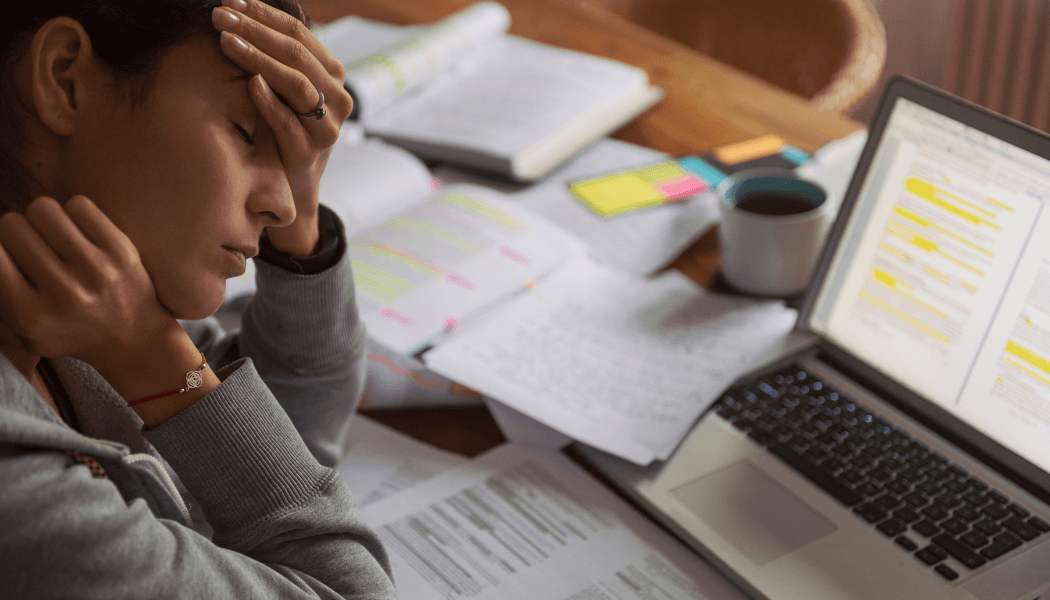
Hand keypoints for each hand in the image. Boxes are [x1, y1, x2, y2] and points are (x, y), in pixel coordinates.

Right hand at [0, 196, 178, 371]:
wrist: (134, 336)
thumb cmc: (67, 331)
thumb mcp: (20, 333)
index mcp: (31, 315)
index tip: (7, 253)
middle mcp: (64, 292)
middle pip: (12, 224)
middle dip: (14, 231)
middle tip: (29, 245)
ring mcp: (96, 270)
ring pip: (43, 208)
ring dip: (42, 218)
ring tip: (51, 236)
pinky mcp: (122, 250)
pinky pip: (78, 204)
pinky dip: (72, 213)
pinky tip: (77, 232)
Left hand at [212, 0, 353, 255]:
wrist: (291, 184)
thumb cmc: (283, 128)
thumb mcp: (285, 89)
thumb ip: (278, 58)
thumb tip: (243, 12)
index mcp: (333, 75)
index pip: (300, 34)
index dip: (265, 15)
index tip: (231, 2)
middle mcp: (338, 98)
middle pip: (296, 54)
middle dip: (255, 31)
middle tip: (220, 17)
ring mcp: (327, 126)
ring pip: (296, 84)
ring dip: (258, 59)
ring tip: (226, 42)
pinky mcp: (310, 152)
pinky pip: (289, 122)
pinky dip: (269, 101)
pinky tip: (249, 83)